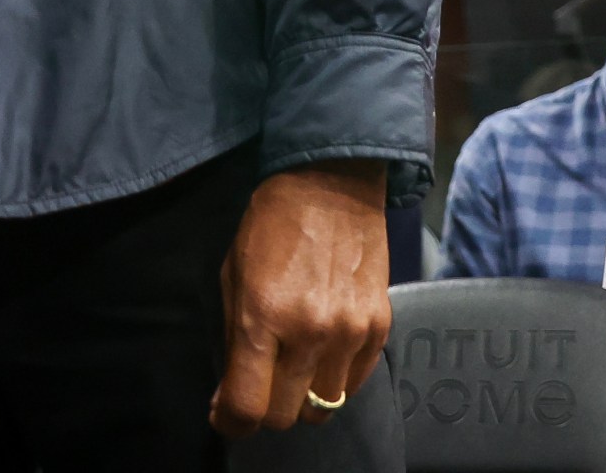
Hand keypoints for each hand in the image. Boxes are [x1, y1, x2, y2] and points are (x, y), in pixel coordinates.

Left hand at [210, 162, 388, 436]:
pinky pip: (354, 384)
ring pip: (323, 407)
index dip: (232, 422)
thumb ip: (232, 341)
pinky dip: (334, 379)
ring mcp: (349, 333)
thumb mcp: (233, 277)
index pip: (248, 406)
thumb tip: (229, 398)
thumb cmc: (270, 226)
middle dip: (266, 408)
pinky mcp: (379, 327)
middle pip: (286, 416)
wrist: (332, 183)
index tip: (227, 415)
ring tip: (294, 365)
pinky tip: (322, 350)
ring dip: (302, 396)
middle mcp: (309, 332)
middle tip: (260, 384)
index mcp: (262, 317)